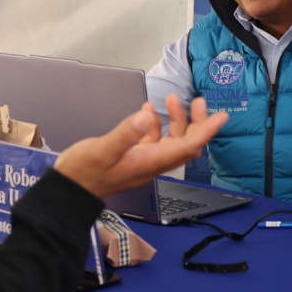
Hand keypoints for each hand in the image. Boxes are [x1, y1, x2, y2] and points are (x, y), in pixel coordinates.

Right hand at [54, 95, 227, 199]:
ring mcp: (142, 160)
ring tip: (171, 99)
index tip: (222, 116)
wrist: (69, 192)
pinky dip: (155, 124)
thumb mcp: (102, 150)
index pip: (188, 146)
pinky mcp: (132, 157)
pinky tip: (148, 112)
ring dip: (177, 120)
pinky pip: (153, 140)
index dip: (206, 131)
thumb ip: (126, 133)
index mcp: (150, 161)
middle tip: (197, 101)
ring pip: (171, 140)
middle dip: (196, 122)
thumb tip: (146, 115)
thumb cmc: (84, 173)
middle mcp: (151, 162)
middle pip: (186, 144)